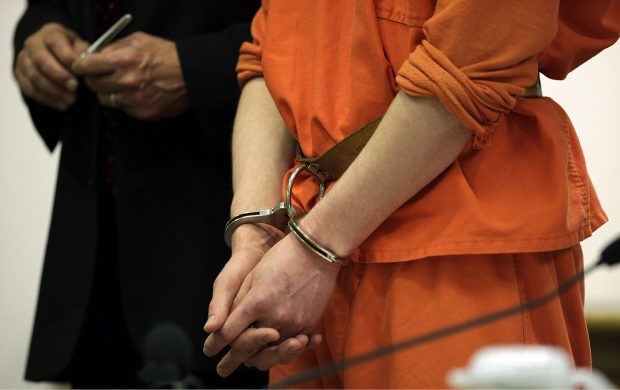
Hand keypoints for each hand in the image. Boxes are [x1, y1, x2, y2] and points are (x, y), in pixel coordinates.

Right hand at [14, 23, 87, 110]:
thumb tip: (87, 68)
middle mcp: (33, 44)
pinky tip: (62, 105)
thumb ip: (85, 55)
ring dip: (54, 91)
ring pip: (34, 76)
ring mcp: (24, 59)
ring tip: (72, 100)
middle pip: (41, 60)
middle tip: (75, 87)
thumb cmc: (72, 51)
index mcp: (50, 33)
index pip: (55, 42)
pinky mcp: (20, 75)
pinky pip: (30, 89)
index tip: (80, 71)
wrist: (54, 55)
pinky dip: (47, 99)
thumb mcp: (82, 47)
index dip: (67, 57)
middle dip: (59, 76)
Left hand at [72, 32, 189, 119]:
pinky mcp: (143, 112)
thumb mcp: (139, 40)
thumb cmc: (167, 55)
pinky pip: (123, 109)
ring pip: (105, 99)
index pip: (87, 66)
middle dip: (95, 79)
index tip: (82, 67)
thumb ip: (114, 47)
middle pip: (93, 84)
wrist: (191, 75)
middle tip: (103, 76)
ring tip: (123, 85)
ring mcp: (134, 99)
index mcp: (124, 59)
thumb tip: (95, 54)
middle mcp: (127, 81)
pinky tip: (138, 94)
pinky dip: (126, 102)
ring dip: (110, 92)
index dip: (82, 66)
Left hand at [203, 232, 340, 372]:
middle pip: (249, 349)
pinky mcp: (309, 323)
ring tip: (249, 364)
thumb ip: (238, 303)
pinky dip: (283, 350)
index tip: (209, 349)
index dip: (216, 343)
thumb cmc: (281, 258)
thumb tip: (222, 325)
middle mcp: (274, 317)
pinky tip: (276, 351)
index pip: (229, 332)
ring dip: (259, 359)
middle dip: (232, 361)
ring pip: (272, 352)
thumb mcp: (253, 276)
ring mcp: (294, 322)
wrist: (315, 252)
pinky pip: (293, 345)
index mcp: (257, 302)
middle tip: (222, 370)